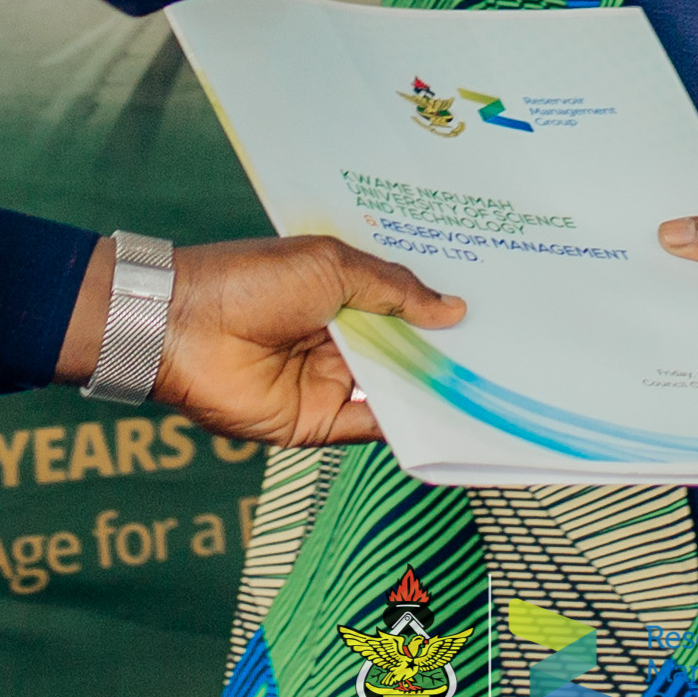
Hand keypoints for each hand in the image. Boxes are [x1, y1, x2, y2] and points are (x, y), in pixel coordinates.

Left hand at [55, 234, 464, 444]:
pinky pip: (371, 428)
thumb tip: (454, 309)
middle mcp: (342, 338)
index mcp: (344, 292)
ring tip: (496, 389)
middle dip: (450, 353)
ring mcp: (331, 382)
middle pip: (407, 351)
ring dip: (435, 392)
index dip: (444, 308)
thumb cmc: (254, 280)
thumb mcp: (333, 266)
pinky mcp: (318, 423)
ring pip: (396, 392)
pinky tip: (448, 424)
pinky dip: (406, 430)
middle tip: (512, 353)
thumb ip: (396, 290)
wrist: (185, 327)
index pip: (406, 304)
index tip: (498, 310)